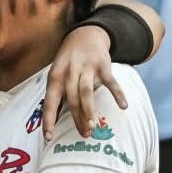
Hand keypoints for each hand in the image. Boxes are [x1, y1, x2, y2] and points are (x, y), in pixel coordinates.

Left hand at [43, 25, 126, 140]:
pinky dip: (118, 94)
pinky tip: (123, 106)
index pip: (50, 103)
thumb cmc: (68, 63)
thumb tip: (51, 121)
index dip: (48, 120)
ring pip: (86, 92)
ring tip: (92, 126)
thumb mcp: (56, 75)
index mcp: (55, 78)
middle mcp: (69, 73)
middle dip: (77, 119)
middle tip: (84, 134)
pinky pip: (111, 82)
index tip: (48, 137)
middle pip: (72, 100)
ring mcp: (87, 69)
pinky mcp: (103, 66)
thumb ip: (56, 96)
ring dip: (89, 110)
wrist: (84, 35)